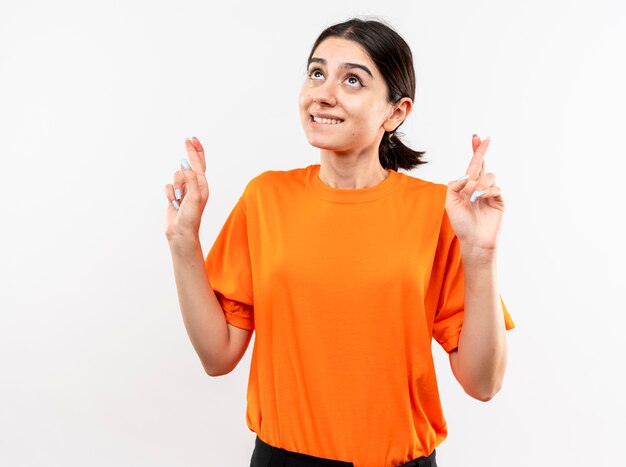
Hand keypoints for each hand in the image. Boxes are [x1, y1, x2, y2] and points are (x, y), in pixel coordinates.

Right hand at [164, 137, 208, 240]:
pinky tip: (173, 203)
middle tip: (187, 140)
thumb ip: (190, 178)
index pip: (200, 163)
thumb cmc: (191, 216)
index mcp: (202, 185)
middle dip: (189, 153)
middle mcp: (194, 185)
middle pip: (190, 165)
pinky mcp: (174, 195)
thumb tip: (185, 163)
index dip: (195, 150)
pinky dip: (169, 193)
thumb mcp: (195, 196)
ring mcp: (184, 190)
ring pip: (176, 176)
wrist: (181, 232)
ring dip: (176, 186)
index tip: (191, 139)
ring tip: (179, 199)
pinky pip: (168, 186)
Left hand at [445, 135, 503, 252]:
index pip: (472, 166)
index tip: (476, 137)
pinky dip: (487, 191)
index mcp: (466, 187)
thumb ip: (453, 186)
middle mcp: (479, 187)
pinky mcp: (499, 200)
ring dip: (480, 184)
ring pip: (489, 176)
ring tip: (474, 197)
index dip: (475, 152)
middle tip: (485, 138)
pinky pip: (495, 187)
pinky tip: (481, 198)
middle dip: (482, 151)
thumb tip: (466, 175)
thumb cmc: (461, 224)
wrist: (474, 240)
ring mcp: (490, 193)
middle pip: (482, 164)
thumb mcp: (450, 203)